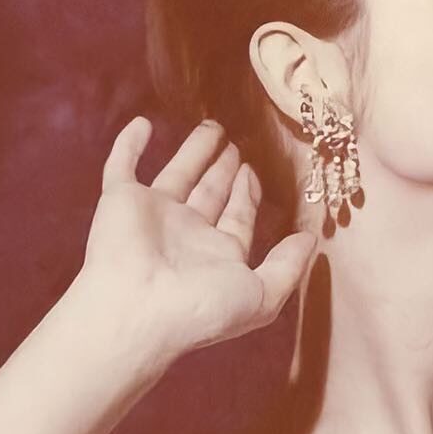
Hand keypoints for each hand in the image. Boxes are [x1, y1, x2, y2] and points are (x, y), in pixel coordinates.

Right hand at [76, 117, 314, 359]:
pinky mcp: (120, 200)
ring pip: (178, 173)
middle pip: (210, 192)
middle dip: (224, 169)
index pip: (238, 216)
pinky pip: (122, 165)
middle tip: (235, 144)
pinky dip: (129, 145)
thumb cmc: (202, 307)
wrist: (137, 310)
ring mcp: (153, 214)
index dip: (247, 193)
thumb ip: (289, 266)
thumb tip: (312, 239)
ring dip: (194, 151)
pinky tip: (142, 123)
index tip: (253, 171)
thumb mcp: (262, 294)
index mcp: (218, 253)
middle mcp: (187, 233)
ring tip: (212, 126)